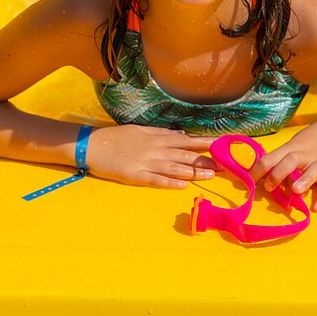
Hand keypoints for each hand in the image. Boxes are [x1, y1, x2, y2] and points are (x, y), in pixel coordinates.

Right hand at [86, 125, 218, 189]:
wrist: (92, 145)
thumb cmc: (116, 137)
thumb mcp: (140, 130)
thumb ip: (161, 133)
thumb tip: (181, 134)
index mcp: (156, 138)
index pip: (186, 140)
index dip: (204, 143)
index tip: (220, 144)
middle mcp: (154, 149)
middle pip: (184, 154)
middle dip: (205, 160)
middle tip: (223, 164)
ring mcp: (145, 163)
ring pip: (174, 167)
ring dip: (193, 172)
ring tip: (210, 176)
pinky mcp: (135, 176)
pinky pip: (156, 180)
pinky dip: (170, 182)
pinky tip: (183, 186)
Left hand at [250, 124, 316, 211]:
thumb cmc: (315, 138)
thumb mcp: (296, 143)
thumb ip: (282, 158)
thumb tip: (262, 177)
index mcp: (292, 147)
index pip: (271, 157)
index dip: (258, 169)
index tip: (247, 182)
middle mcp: (306, 155)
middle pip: (290, 161)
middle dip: (278, 173)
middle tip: (269, 186)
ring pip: (312, 171)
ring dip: (303, 180)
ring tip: (296, 190)